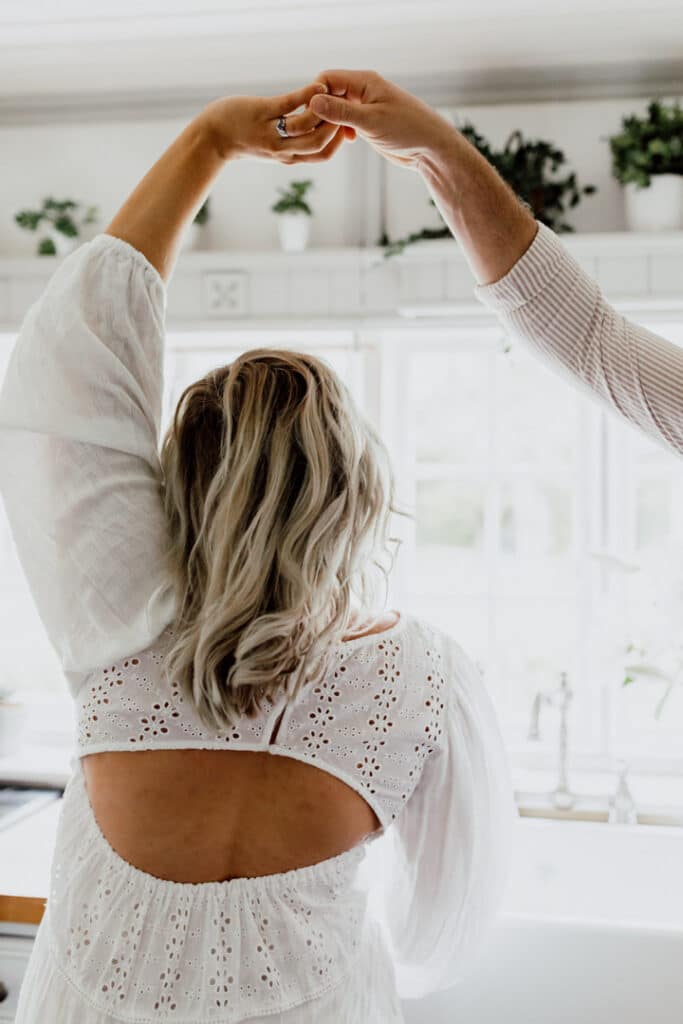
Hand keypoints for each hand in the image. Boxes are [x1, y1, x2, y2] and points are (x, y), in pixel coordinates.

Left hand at [200, 81, 347, 163]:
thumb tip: (311, 132)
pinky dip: (308, 94)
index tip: (344, 123)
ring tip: (332, 94)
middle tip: (342, 106)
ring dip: (325, 110)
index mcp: (288, 156)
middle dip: (336, 127)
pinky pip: (291, 104)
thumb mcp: (272, 146)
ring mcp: (272, 132)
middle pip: (320, 145)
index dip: (338, 141)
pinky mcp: (261, 112)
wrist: (212, 136)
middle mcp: (281, 149)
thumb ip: (292, 143)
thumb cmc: (243, 137)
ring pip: (308, 128)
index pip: (322, 155)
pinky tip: (318, 85)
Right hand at [307, 69, 454, 169]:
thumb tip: (313, 101)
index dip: (314, 95)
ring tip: (328, 139)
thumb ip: (341, 111)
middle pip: (329, 93)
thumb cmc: (407, 130)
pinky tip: (345, 142)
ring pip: (336, 109)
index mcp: (364, 81)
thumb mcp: (371, 121)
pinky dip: (340, 131)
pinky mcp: (368, 122)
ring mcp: (366, 106)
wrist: (430, 148)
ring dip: (329, 123)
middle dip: (319, 111)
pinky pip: (345, 122)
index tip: (309, 117)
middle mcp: (363, 90)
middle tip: (315, 132)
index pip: (327, 78)